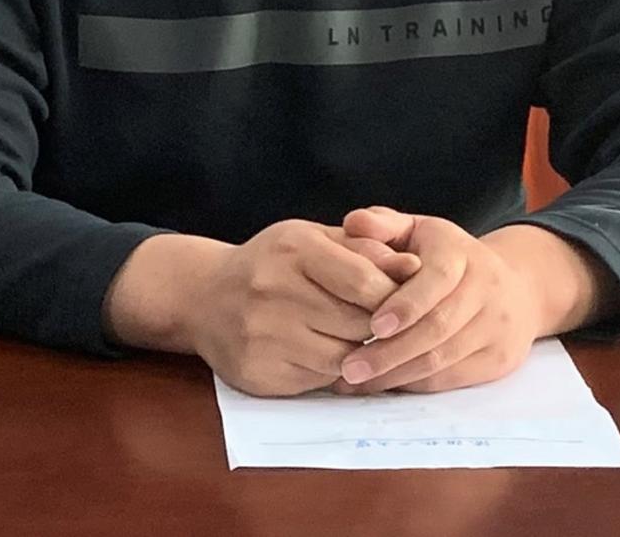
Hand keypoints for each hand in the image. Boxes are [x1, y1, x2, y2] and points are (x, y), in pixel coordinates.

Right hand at [189, 219, 420, 397]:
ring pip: (342, 358)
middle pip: (356, 323)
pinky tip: (333, 356)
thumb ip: (365, 250)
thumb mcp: (314, 239)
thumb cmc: (272, 262)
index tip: (407, 302)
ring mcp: (263, 335)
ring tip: (364, 343)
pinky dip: (334, 372)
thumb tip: (416, 267)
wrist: (204, 297)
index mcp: (295, 248)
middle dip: (382, 329)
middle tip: (393, 329)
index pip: (364, 281)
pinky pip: (317, 380)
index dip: (394, 297)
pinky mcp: (258, 373)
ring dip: (361, 355)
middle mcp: (275, 290)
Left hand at [332, 207, 546, 394]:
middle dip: (391, 351)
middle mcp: (487, 289)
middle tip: (350, 367)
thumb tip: (352, 223)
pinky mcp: (499, 359)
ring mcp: (498, 327)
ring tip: (356, 382)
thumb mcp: (418, 229)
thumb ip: (383, 225)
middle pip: (439, 327)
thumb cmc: (448, 255)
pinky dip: (414, 385)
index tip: (374, 326)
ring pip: (444, 359)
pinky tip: (383, 386)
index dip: (407, 304)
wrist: (517, 286)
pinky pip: (452, 379)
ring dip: (397, 375)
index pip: (439, 280)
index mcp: (462, 253)